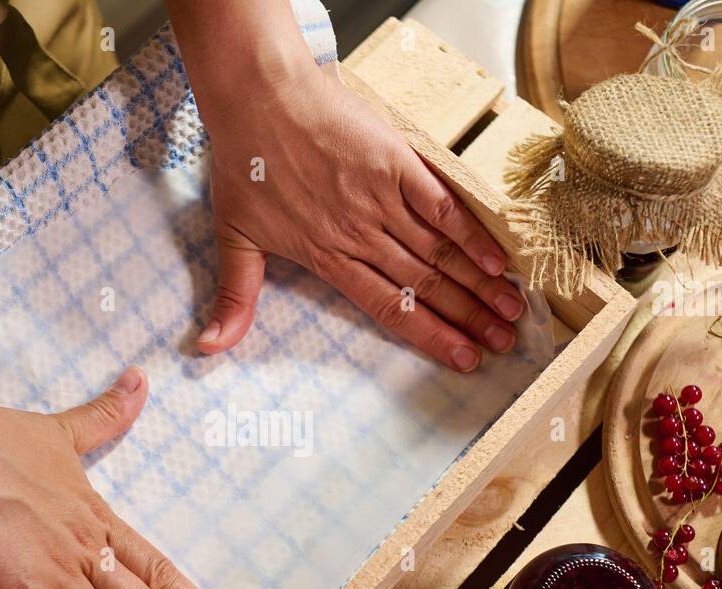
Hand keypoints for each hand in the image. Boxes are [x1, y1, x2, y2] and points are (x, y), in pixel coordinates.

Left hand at [170, 1, 524, 372]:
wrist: (256, 95)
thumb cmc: (244, 162)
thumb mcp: (231, 236)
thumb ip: (234, 296)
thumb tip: (209, 347)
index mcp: (326, 257)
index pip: (386, 308)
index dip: (429, 336)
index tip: (463, 359)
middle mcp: (359, 234)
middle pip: (423, 285)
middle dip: (468, 318)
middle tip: (504, 342)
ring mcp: (379, 198)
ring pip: (437, 251)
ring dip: (478, 284)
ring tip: (512, 311)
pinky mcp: (394, 162)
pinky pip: (439, 204)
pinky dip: (468, 232)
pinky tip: (495, 258)